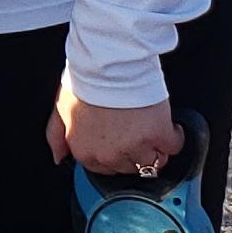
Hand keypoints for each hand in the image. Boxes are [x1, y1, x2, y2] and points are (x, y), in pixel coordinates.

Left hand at [46, 79, 182, 176]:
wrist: (110, 63)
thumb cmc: (86, 81)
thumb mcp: (60, 109)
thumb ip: (56, 137)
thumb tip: (59, 157)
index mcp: (85, 151)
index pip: (105, 169)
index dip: (116, 154)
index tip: (121, 142)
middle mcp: (109, 155)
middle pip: (130, 168)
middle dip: (134, 152)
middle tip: (136, 131)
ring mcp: (135, 147)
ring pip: (153, 163)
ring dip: (156, 149)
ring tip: (153, 130)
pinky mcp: (158, 135)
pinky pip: (173, 147)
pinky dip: (174, 137)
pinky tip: (168, 126)